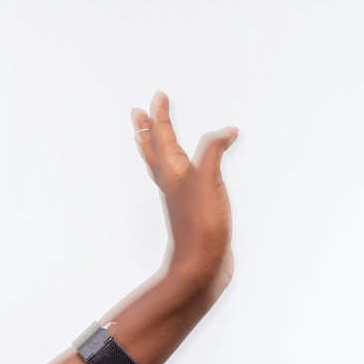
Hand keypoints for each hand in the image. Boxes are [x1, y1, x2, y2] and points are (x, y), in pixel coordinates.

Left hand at [132, 92, 238, 306]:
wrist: (200, 267)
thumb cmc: (200, 226)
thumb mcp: (207, 180)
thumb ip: (213, 151)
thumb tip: (225, 131)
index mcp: (172, 173)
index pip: (163, 137)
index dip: (161, 116)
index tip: (157, 97)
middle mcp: (172, 184)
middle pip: (154, 151)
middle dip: (148, 130)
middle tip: (138, 114)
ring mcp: (180, 198)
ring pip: (164, 166)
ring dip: (158, 148)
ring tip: (152, 137)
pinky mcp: (193, 211)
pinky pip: (183, 181)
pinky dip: (183, 168)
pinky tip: (189, 172)